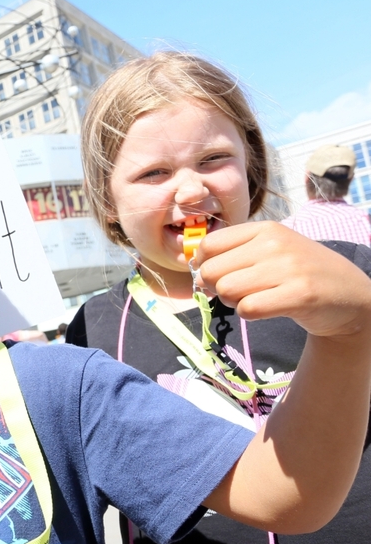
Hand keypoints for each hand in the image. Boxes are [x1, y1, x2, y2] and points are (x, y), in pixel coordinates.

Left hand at [198, 222, 370, 343]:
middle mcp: (275, 244)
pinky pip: (248, 308)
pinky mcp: (299, 295)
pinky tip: (267, 308)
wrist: (350, 295)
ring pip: (226, 289)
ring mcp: (288, 268)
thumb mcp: (272, 250)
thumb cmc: (301, 273)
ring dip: (233, 302)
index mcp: (266, 229)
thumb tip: (194, 266)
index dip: (202, 265)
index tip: (216, 276)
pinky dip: (250, 313)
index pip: (209, 245)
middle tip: (237, 292)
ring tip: (255, 299)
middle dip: (216, 287)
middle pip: (211, 270)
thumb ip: (235, 252)